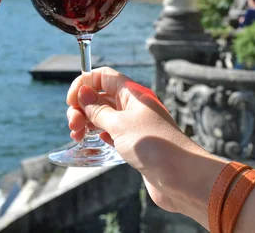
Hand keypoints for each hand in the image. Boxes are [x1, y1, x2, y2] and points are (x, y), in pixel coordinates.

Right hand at [66, 67, 212, 213]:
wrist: (182, 177)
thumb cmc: (155, 146)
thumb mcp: (119, 124)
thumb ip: (97, 109)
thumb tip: (83, 93)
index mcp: (132, 94)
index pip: (103, 77)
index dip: (85, 84)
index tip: (72, 101)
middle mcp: (133, 106)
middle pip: (100, 97)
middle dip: (82, 108)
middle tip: (74, 125)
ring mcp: (133, 125)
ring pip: (102, 116)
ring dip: (86, 122)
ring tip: (77, 136)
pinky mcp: (133, 143)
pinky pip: (109, 132)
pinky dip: (97, 134)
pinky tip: (91, 142)